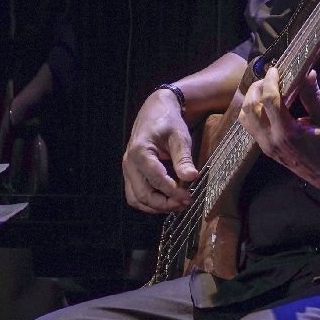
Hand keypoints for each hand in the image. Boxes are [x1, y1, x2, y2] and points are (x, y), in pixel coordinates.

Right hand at [121, 86, 198, 213]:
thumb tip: (192, 177)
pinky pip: (135, 195)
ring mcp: (127, 170)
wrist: (155, 112)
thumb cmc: (168, 122)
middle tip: (185, 203)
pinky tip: (167, 201)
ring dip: (156, 207)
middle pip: (143, 194)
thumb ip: (183, 157)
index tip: (189, 197)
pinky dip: (149, 203)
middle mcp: (129, 162)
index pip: (155, 179)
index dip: (173, 192)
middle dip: (164, 203)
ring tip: (177, 205)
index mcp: (140, 151)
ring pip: (136, 199)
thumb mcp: (180, 136)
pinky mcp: (130, 174)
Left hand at [237, 66, 319, 192]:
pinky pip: (249, 126)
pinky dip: (252, 111)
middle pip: (250, 108)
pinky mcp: (264, 148)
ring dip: (251, 99)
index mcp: (288, 132)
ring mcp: (266, 145)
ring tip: (264, 89)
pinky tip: (265, 105)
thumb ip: (314, 96)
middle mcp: (272, 139)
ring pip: (245, 117)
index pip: (270, 101)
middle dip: (256, 88)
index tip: (275, 69)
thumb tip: (308, 73)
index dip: (270, 81)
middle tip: (269, 77)